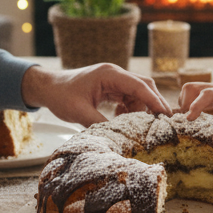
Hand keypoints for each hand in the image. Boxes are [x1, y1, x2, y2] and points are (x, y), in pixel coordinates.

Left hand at [21, 64, 170, 125]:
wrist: (47, 87)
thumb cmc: (61, 96)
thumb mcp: (80, 112)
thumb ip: (100, 123)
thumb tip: (119, 138)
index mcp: (109, 74)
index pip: (139, 85)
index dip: (154, 100)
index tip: (165, 114)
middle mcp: (115, 74)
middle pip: (143, 85)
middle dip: (153, 103)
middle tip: (161, 122)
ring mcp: (113, 80)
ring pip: (138, 92)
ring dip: (140, 108)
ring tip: (136, 124)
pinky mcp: (110, 87)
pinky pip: (128, 96)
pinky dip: (131, 108)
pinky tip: (122, 118)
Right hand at [178, 77, 212, 123]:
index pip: (208, 94)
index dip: (196, 105)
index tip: (188, 119)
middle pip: (192, 87)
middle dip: (184, 105)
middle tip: (187, 124)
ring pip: (190, 89)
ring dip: (184, 104)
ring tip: (189, 121)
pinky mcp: (211, 93)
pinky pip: (193, 94)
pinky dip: (188, 104)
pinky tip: (193, 118)